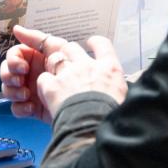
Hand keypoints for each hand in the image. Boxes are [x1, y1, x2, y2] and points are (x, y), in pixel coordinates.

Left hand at [0, 25, 126, 123]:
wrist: (93, 125)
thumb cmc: (110, 115)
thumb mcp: (124, 96)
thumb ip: (117, 86)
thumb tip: (120, 88)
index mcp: (109, 68)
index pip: (103, 44)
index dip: (95, 42)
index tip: (92, 42)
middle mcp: (88, 66)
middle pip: (73, 47)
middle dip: (68, 51)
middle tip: (66, 59)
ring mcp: (68, 74)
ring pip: (55, 58)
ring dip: (53, 65)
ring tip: (54, 77)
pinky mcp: (52, 86)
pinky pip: (43, 79)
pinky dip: (44, 85)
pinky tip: (47, 94)